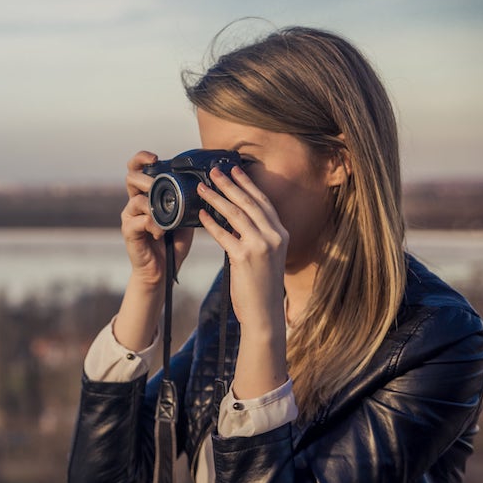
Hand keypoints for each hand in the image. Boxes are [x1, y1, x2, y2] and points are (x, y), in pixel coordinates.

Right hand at [112, 151, 195, 351]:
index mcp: (148, 195)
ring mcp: (130, 217)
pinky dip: (153, 224)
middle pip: (131, 178)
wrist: (162, 271)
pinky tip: (161, 232)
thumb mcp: (185, 218)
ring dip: (153, 204)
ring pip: (136, 199)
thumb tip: (208, 185)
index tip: (156, 157)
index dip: (142, 159)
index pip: (137, 169)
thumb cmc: (172, 244)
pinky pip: (138, 220)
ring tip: (166, 218)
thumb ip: (188, 201)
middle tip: (159, 186)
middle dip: (147, 179)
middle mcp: (135, 203)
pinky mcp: (129, 232)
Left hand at [196, 165, 288, 397]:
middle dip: (230, 184)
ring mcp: (261, 246)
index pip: (263, 202)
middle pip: (249, 202)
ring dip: (216, 198)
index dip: (248, 184)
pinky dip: (211, 223)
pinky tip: (200, 214)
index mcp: (281, 234)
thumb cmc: (260, 286)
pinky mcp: (244, 257)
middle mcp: (274, 236)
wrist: (264, 312)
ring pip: (235, 214)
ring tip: (202, 188)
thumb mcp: (264, 256)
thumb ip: (254, 236)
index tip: (235, 170)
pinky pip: (224, 234)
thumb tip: (233, 219)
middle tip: (213, 171)